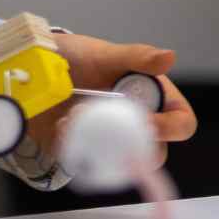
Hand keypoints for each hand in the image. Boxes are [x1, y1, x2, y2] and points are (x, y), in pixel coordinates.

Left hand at [35, 32, 196, 165]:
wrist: (36, 69)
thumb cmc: (82, 60)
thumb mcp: (108, 54)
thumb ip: (138, 57)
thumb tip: (169, 57)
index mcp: (157, 103)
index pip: (182, 124)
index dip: (170, 128)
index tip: (145, 119)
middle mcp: (139, 128)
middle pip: (153, 155)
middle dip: (129, 143)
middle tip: (105, 123)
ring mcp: (112, 144)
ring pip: (118, 163)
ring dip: (98, 146)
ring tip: (73, 119)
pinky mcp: (83, 153)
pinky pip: (84, 163)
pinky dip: (72, 148)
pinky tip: (59, 125)